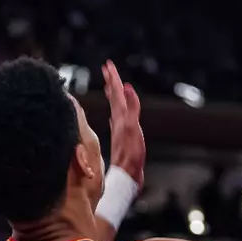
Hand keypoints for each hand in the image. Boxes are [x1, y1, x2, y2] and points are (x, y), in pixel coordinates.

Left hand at [102, 60, 144, 184]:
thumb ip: (131, 107)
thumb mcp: (133, 128)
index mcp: (121, 117)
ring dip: (113, 95)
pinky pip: (118, 119)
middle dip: (111, 82)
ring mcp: (119, 129)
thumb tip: (126, 87)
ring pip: (115, 107)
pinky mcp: (122, 137)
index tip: (108, 65)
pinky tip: (115, 115)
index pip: (116, 93)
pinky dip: (117, 111)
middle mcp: (118, 121)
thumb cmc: (131, 154)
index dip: (113, 79)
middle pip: (113, 98)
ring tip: (109, 87)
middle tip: (107, 69)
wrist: (127, 175)